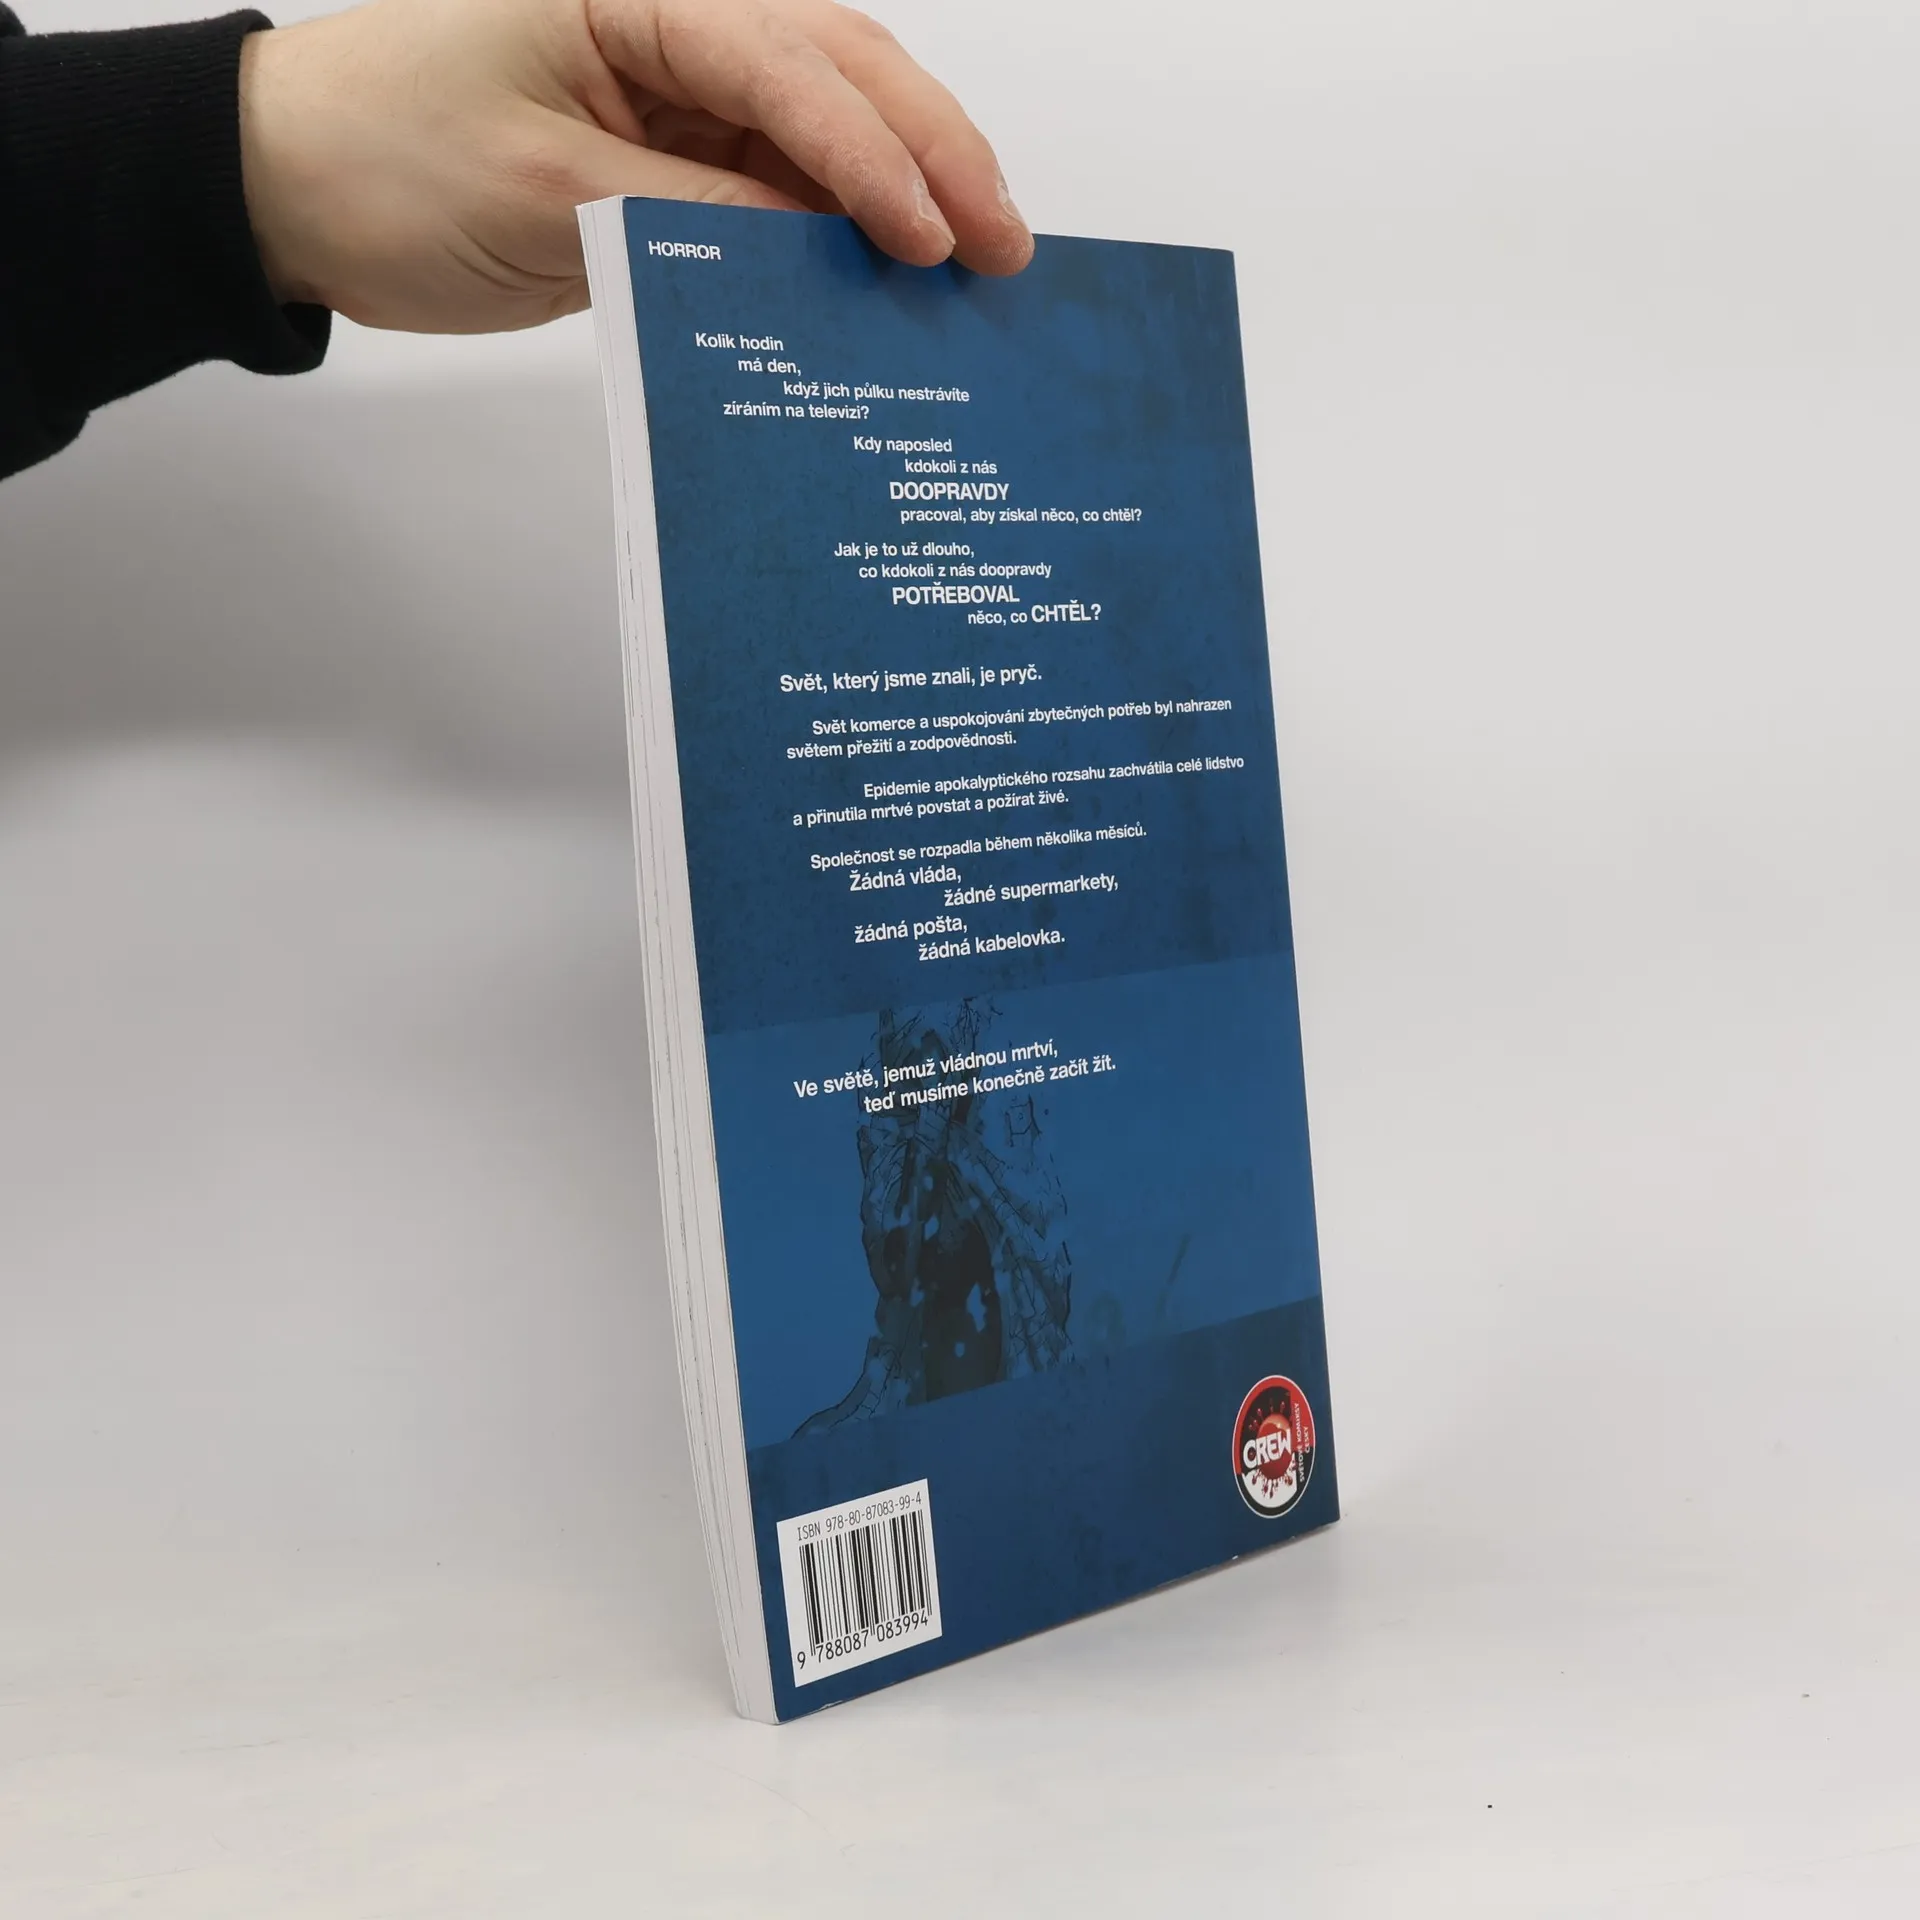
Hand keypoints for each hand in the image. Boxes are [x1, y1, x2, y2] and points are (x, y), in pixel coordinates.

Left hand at [238, 0, 1032, 332]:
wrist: (290, 188)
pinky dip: (835, 231)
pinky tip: (887, 280)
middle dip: (931, 155)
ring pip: (825, 123)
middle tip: (1007, 247)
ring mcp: (676, 84)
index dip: (873, 157)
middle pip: (840, 69)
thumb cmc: (382, 159)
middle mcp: (671, 19)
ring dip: (902, 191)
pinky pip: (776, 184)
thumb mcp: (545, 196)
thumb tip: (817, 253)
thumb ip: (691, 218)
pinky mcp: (669, 149)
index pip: (788, 67)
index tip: (933, 241)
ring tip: (977, 266)